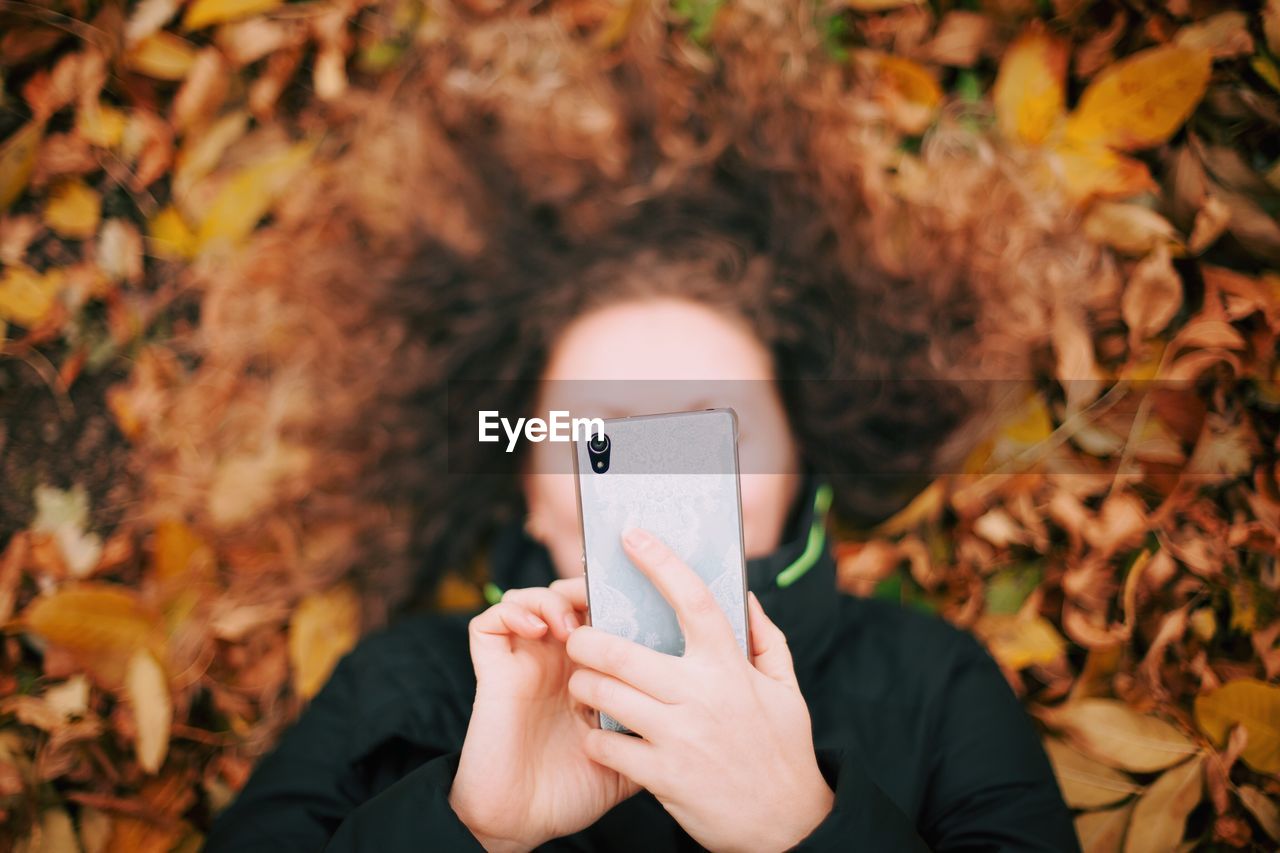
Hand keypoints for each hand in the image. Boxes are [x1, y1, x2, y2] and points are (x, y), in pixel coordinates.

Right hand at [450, 583, 639, 851]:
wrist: (522, 823)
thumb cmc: (571, 792)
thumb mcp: (630, 755)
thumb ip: (655, 726)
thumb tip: (701, 706)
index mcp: (589, 673)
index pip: (602, 617)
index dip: (618, 600)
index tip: (644, 602)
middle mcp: (555, 661)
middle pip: (569, 596)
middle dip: (588, 589)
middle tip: (606, 604)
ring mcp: (523, 662)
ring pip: (532, 597)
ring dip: (554, 598)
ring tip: (573, 624)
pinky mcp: (493, 670)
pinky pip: (491, 621)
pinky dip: (515, 611)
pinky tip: (541, 631)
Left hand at [564, 528, 833, 852]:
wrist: (786, 826)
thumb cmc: (781, 750)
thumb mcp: (785, 690)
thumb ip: (765, 639)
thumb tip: (745, 597)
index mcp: (731, 668)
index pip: (694, 601)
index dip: (661, 564)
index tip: (634, 538)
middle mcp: (703, 696)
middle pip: (622, 652)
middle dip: (586, 640)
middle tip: (576, 637)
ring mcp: (681, 737)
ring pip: (604, 695)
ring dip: (583, 687)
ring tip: (584, 686)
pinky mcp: (663, 776)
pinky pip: (607, 744)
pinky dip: (595, 736)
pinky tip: (600, 734)